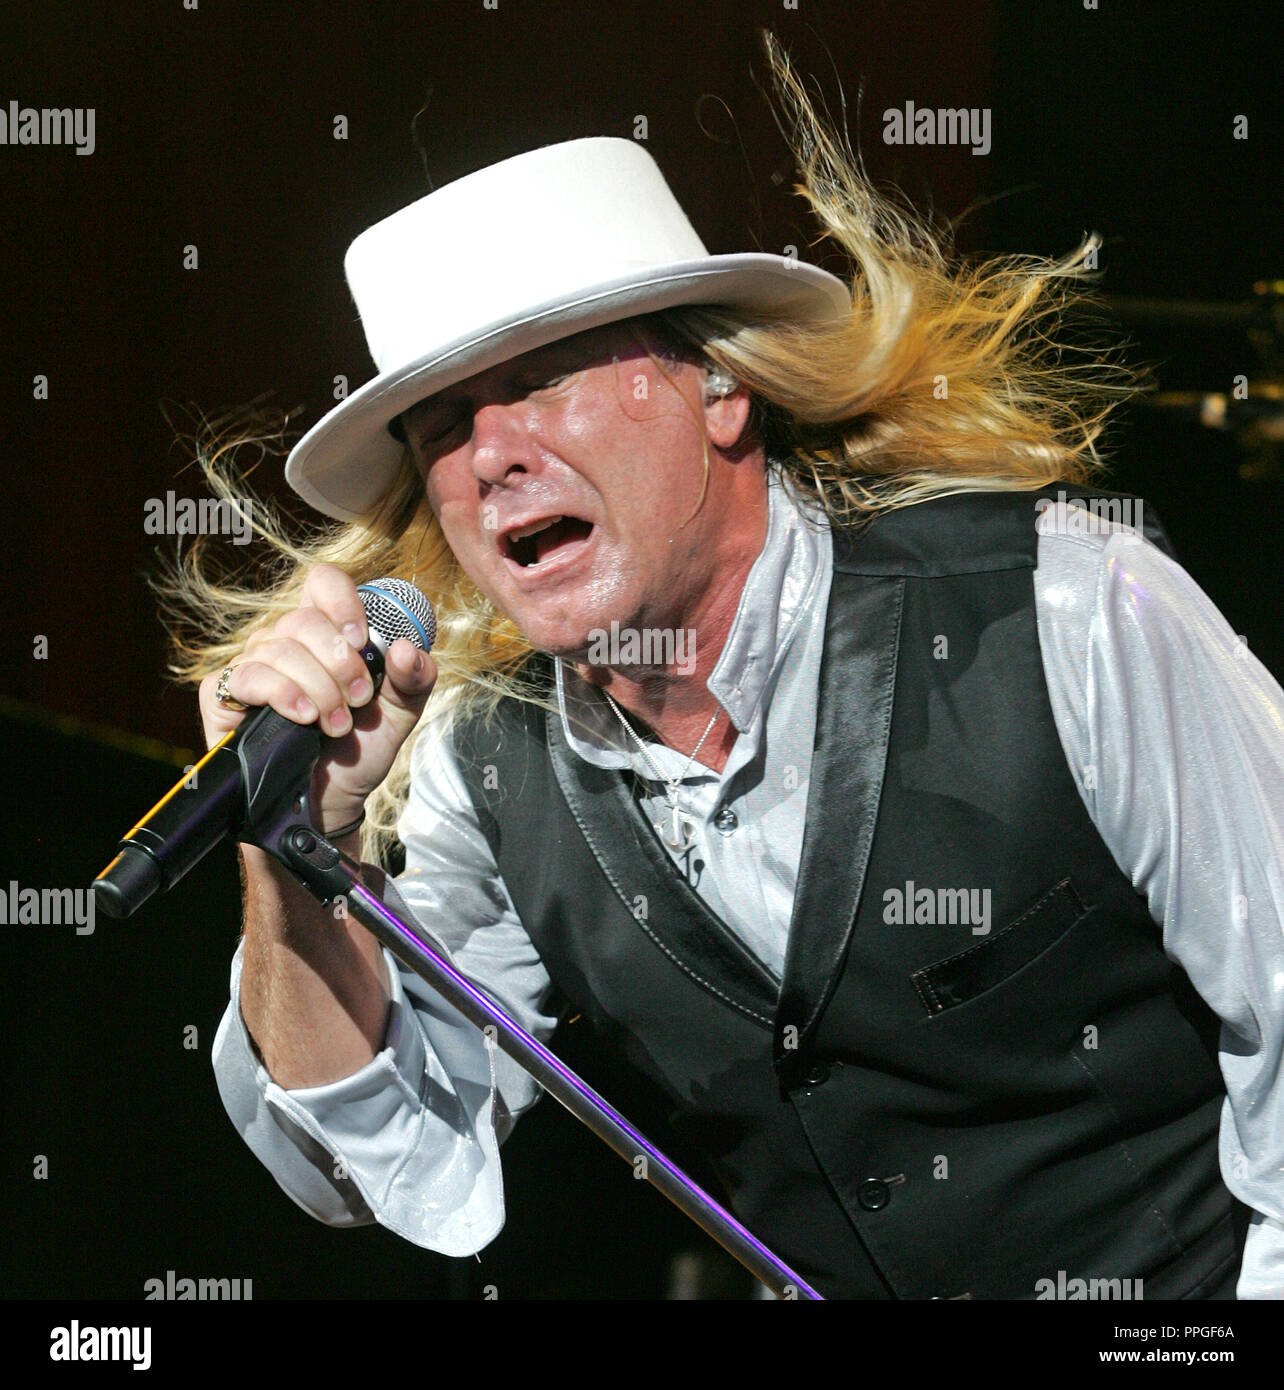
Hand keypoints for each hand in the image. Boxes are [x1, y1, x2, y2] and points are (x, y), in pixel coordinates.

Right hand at [197, 564, 436, 832]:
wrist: (329, 803)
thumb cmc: (359, 751)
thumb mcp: (400, 713)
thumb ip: (414, 678)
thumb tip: (408, 649)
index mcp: (325, 633)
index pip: (322, 583)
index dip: (342, 601)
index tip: (362, 640)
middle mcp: (284, 641)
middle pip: (305, 619)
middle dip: (340, 663)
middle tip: (358, 700)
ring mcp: (252, 664)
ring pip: (280, 648)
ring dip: (319, 689)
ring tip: (337, 726)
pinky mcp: (224, 694)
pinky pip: (249, 675)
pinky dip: (283, 694)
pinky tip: (304, 717)